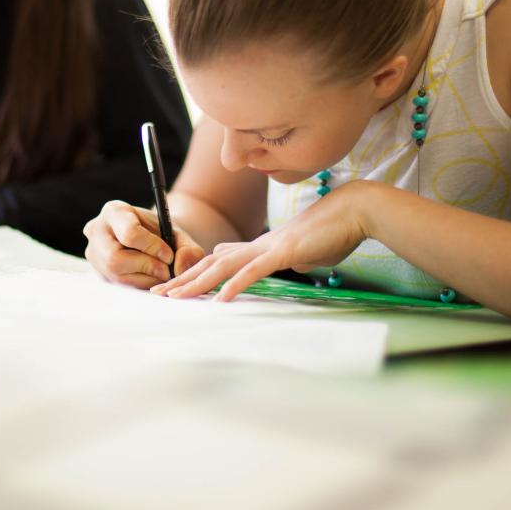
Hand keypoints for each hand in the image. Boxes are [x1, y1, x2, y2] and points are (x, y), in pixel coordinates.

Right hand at [83, 200, 205, 289]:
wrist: (150, 239)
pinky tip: (150, 278)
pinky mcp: (97, 272)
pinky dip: (139, 285)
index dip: (152, 247)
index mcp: (114, 211)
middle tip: (165, 270)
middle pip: (116, 258)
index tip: (169, 254)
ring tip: (161, 273)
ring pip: (116, 275)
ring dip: (145, 279)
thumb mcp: (179, 234)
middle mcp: (96, 231)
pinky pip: (117, 284)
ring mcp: (93, 253)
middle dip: (146, 267)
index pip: (129, 233)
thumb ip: (188, 249)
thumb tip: (179, 267)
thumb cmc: (163, 233)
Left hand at [154, 184, 369, 300]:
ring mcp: (269, 247)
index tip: (175, 288)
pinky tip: (221, 299)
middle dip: (184, 280)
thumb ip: (279, 258)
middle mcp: (258, 245)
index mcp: (260, 246)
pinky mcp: (284, 252)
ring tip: (177, 298)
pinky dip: (236, 285)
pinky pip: (254, 271)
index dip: (195, 274)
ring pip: (224, 266)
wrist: (352, 211)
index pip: (219, 261)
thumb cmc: (332, 232)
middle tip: (158, 295)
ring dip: (198, 283)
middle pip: (211, 263)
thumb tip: (268, 264)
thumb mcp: (299, 250)